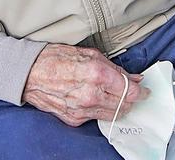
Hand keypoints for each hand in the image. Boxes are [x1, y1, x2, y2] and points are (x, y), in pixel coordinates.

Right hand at [22, 44, 147, 126]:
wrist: (29, 73)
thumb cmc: (56, 58)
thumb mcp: (90, 54)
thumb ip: (115, 68)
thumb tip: (133, 77)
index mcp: (97, 74)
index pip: (130, 90)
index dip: (141, 91)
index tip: (145, 90)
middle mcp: (91, 95)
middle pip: (124, 105)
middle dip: (131, 99)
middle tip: (133, 92)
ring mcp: (82, 110)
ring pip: (113, 115)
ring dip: (119, 107)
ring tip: (117, 96)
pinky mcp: (74, 119)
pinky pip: (96, 117)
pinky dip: (102, 110)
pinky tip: (99, 100)